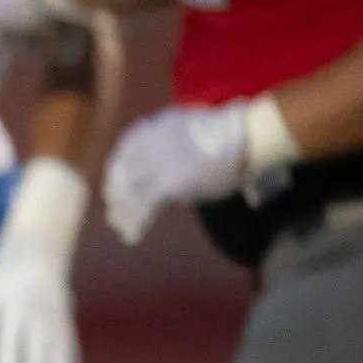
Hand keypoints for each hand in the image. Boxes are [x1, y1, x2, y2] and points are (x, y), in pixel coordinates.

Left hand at [103, 102, 282, 243]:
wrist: (249, 136)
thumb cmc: (230, 134)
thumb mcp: (189, 129)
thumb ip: (170, 143)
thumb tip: (160, 166)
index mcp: (156, 126)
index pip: (125, 148)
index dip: (117, 170)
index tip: (114, 185)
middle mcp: (151, 143)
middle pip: (122, 172)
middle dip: (116, 194)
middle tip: (114, 213)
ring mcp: (159, 163)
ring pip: (128, 193)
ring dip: (123, 213)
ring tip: (121, 228)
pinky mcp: (168, 183)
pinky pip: (144, 207)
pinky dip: (136, 224)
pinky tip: (134, 236)